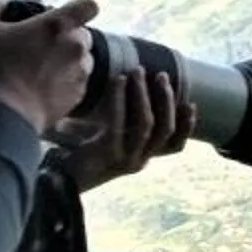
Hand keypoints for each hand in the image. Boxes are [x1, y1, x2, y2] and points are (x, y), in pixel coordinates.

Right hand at [0, 0, 97, 131]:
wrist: (10, 114)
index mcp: (58, 25)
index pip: (88, 6)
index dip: (79, 8)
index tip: (64, 16)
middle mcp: (76, 46)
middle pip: (83, 33)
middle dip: (67, 36)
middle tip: (42, 46)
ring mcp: (82, 71)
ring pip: (83, 57)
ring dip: (68, 58)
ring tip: (43, 67)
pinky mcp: (81, 93)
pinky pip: (79, 79)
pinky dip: (67, 79)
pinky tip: (45, 85)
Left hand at [52, 68, 195, 192]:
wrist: (61, 179)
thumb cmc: (84, 156)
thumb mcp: (110, 140)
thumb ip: (124, 124)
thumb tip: (131, 87)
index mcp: (143, 158)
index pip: (175, 146)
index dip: (187, 126)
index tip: (189, 103)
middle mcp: (139, 160)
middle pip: (165, 130)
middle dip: (166, 100)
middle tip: (162, 75)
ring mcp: (125, 158)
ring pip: (146, 124)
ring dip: (145, 95)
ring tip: (139, 72)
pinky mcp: (108, 153)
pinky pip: (119, 121)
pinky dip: (120, 97)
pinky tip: (118, 80)